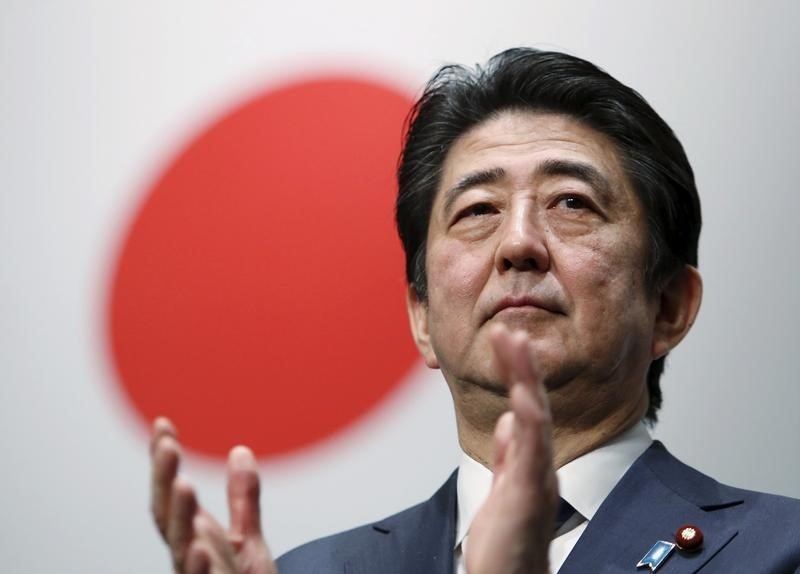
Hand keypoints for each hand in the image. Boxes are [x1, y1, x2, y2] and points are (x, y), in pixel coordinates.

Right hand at [150, 417, 277, 573]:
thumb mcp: (248, 540)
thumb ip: (243, 500)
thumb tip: (240, 451)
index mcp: (195, 539)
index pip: (172, 495)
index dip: (164, 463)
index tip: (163, 425)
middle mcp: (189, 557)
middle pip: (169, 516)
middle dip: (165, 481)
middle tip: (169, 446)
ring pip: (180, 548)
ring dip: (180, 517)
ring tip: (183, 485)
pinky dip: (196, 567)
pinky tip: (200, 548)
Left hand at [465, 325, 558, 573]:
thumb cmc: (506, 548)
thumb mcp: (503, 491)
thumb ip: (509, 456)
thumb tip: (508, 422)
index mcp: (530, 463)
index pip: (525, 409)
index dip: (518, 375)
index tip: (508, 342)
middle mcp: (540, 467)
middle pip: (532, 405)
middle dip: (521, 367)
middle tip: (508, 331)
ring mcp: (537, 480)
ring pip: (534, 419)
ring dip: (524, 379)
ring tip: (514, 344)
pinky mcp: (528, 497)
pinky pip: (531, 453)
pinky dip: (529, 422)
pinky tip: (523, 398)